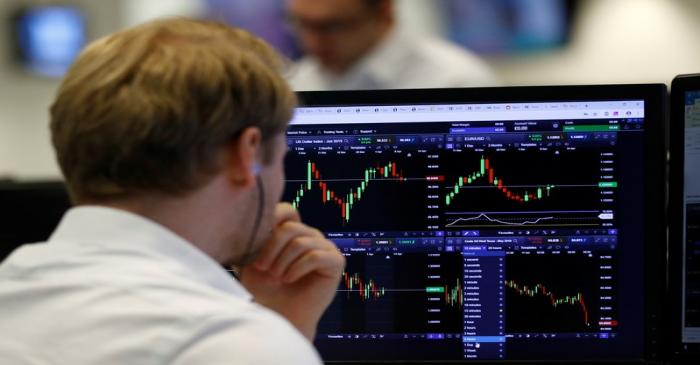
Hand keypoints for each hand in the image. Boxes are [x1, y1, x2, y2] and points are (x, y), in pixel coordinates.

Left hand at [239, 203, 344, 339]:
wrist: (277, 314)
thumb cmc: (262, 287)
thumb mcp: (250, 258)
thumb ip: (252, 236)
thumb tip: (246, 219)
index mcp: (292, 229)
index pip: (287, 210)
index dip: (271, 222)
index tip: (253, 245)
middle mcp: (310, 234)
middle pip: (290, 228)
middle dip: (271, 249)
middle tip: (262, 268)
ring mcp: (325, 246)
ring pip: (300, 243)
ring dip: (282, 262)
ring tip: (276, 277)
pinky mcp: (335, 261)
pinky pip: (315, 256)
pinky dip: (297, 268)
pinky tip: (288, 279)